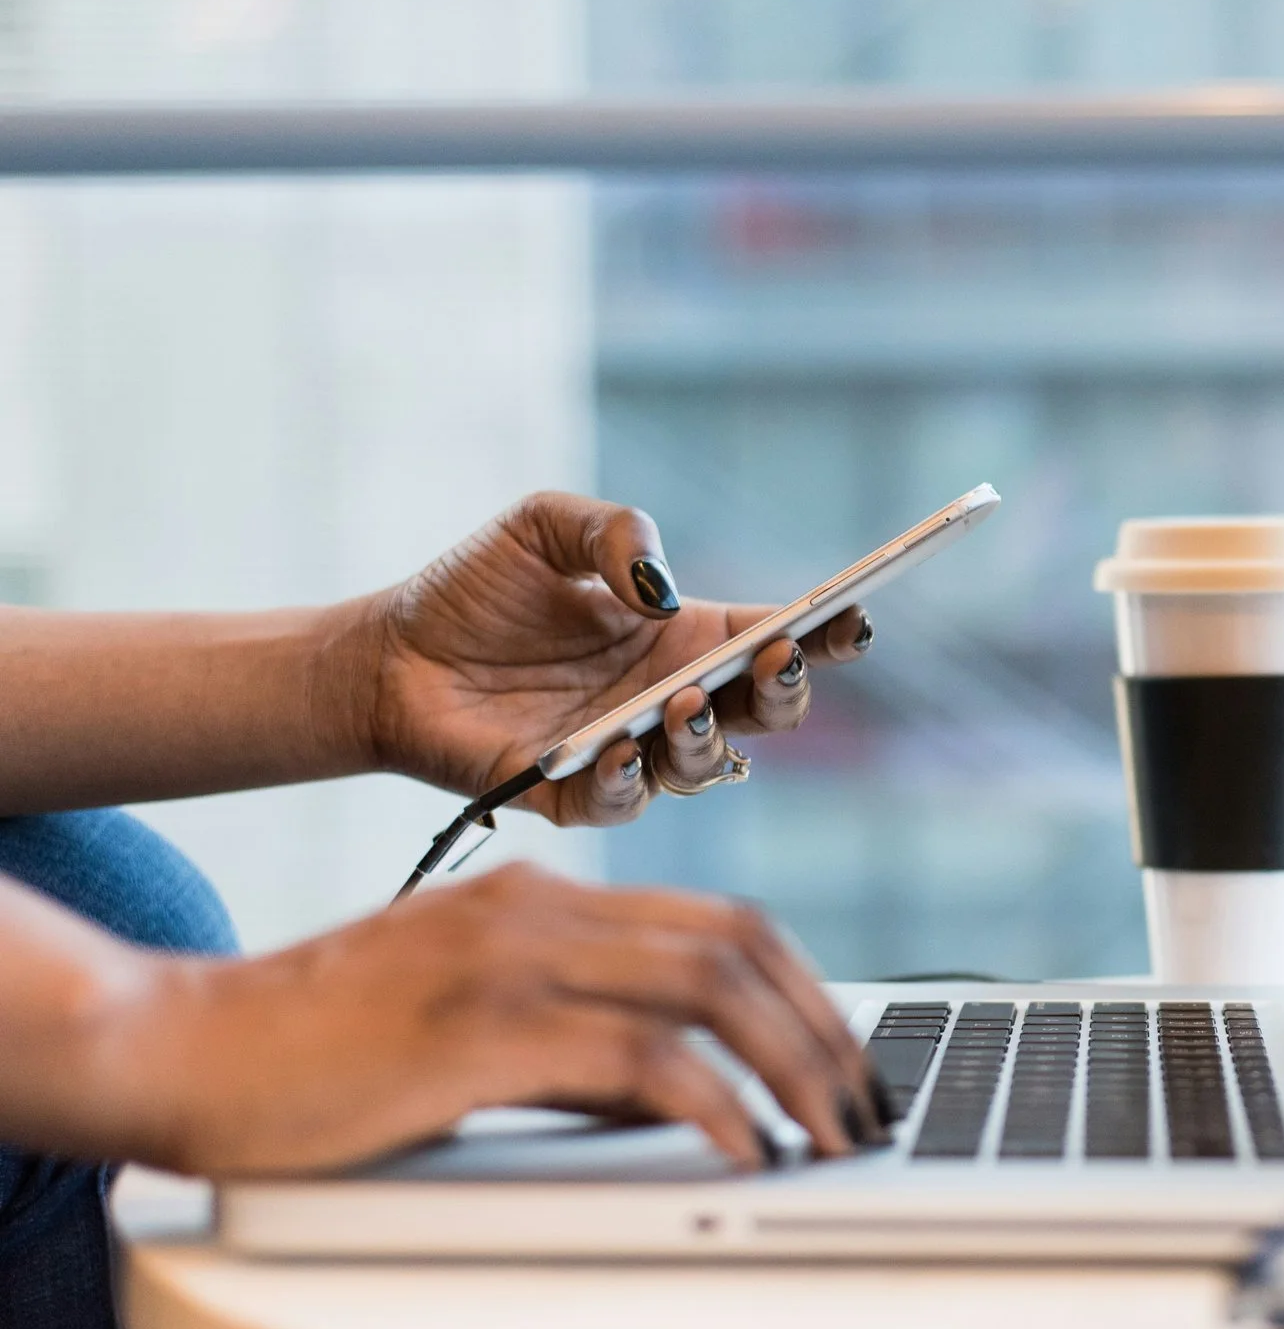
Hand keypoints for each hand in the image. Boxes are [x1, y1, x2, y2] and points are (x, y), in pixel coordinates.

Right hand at [97, 864, 888, 1176]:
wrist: (181, 1048)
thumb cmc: (319, 1053)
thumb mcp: (472, 1026)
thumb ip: (576, 1044)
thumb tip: (682, 1098)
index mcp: (542, 897)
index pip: (721, 920)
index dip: (806, 987)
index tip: (846, 1058)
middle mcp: (540, 909)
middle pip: (739, 944)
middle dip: (825, 1030)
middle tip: (865, 1106)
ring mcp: (511, 960)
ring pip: (710, 988)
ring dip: (794, 1067)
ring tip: (832, 1136)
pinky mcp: (482, 1029)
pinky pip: (640, 1059)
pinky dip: (714, 1106)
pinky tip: (745, 1150)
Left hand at [356, 491, 873, 823]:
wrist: (386, 656)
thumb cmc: (474, 591)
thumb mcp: (544, 525)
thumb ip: (613, 532)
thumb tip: (660, 589)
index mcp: (684, 636)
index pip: (776, 638)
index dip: (825, 632)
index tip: (852, 616)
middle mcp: (671, 699)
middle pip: (766, 713)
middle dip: (787, 690)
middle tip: (776, 658)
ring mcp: (629, 752)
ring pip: (706, 766)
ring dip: (708, 737)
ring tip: (683, 702)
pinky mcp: (573, 795)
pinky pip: (623, 802)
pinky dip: (629, 780)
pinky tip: (618, 747)